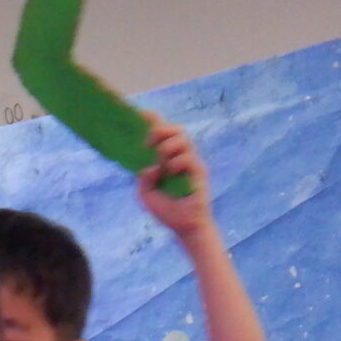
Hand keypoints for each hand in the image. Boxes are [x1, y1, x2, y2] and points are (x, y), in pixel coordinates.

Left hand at [138, 111, 212, 238]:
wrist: (184, 227)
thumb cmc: (167, 209)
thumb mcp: (146, 194)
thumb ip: (143, 180)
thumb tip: (148, 167)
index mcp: (167, 158)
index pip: (163, 134)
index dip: (154, 121)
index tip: (141, 114)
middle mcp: (180, 156)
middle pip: (177, 130)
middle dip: (161, 129)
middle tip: (148, 141)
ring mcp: (191, 162)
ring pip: (183, 140)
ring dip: (168, 145)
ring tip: (160, 159)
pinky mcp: (199, 172)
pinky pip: (188, 158)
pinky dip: (176, 163)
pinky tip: (169, 172)